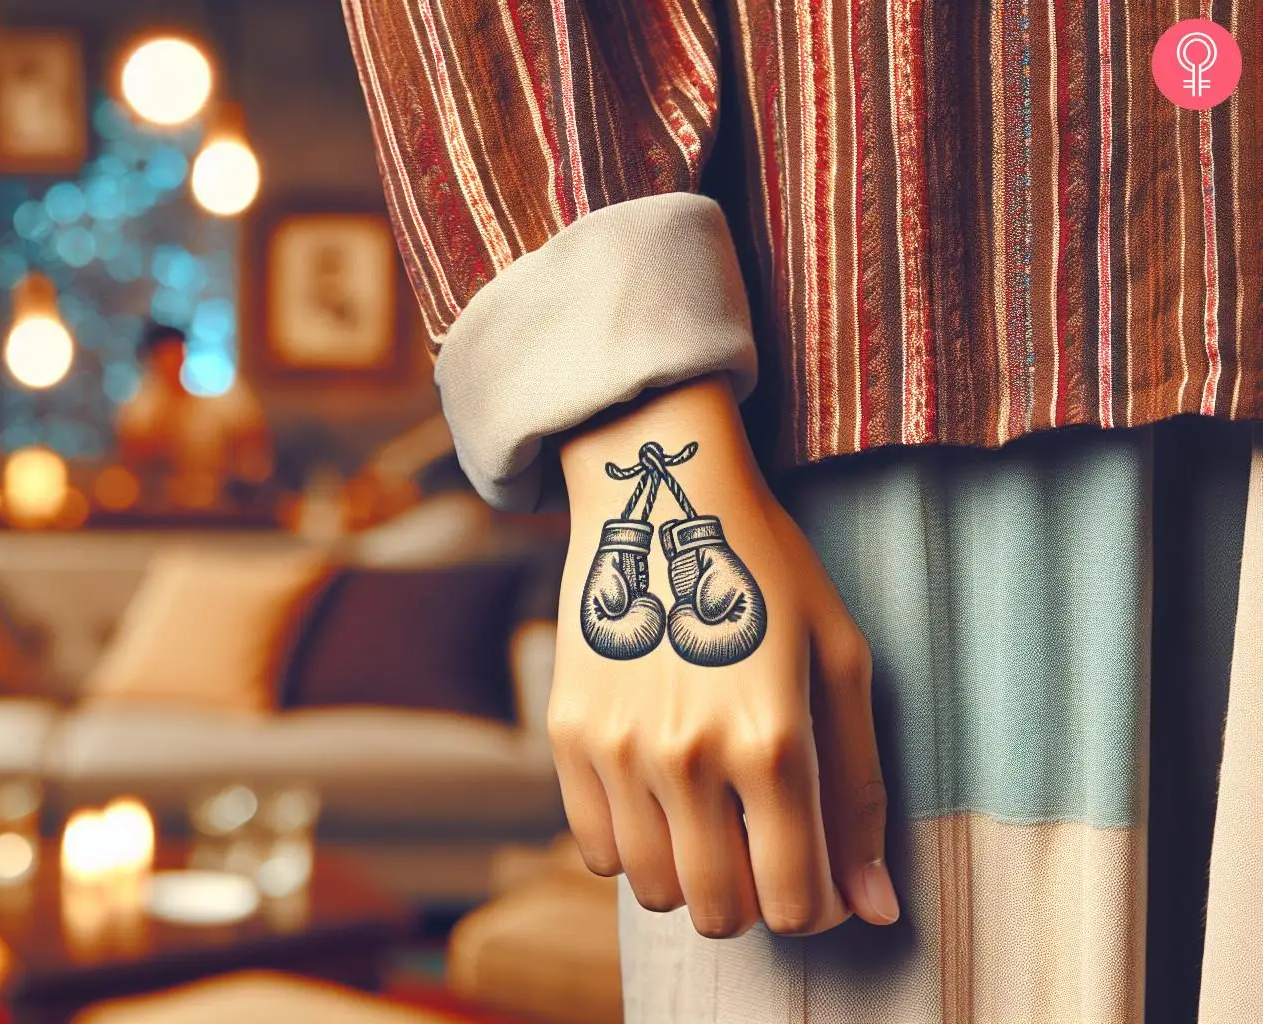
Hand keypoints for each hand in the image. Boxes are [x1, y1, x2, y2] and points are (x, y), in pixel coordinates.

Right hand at [547, 376, 898, 936]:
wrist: (662, 496)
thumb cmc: (769, 573)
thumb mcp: (842, 665)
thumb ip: (858, 793)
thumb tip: (875, 908)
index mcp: (771, 740)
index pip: (791, 899)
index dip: (812, 907)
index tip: (816, 881)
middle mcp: (687, 755)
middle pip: (716, 908)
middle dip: (751, 901)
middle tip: (763, 853)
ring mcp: (617, 747)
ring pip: (650, 888)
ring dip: (689, 878)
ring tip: (710, 825)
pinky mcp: (567, 733)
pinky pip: (594, 847)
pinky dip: (631, 847)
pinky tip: (659, 800)